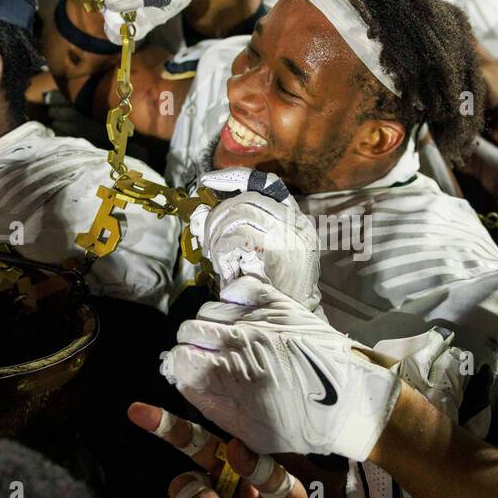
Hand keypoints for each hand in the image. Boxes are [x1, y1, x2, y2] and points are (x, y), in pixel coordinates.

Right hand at [160, 276, 400, 460]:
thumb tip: (183, 376)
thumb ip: (209, 400)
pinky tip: (243, 314)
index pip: (177, 358)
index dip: (181, 366)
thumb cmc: (297, 424)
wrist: (346, 400)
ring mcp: (256, 318)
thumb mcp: (246, 428)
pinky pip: (238, 287)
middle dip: (193, 344)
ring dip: (213, 322)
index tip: (191, 370)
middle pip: (188, 330)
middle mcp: (234, 343)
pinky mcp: (276, 302)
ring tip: (230, 335)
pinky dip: (234, 298)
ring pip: (209, 309)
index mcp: (224, 378)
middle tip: (210, 353)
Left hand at [190, 168, 321, 310]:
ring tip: (215, 256)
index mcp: (297, 221)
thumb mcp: (260, 256)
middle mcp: (297, 223)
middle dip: (217, 215)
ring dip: (217, 234)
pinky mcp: (277, 250)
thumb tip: (200, 215)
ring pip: (238, 213)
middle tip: (206, 238)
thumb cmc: (274, 291)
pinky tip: (224, 267)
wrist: (295, 320)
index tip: (208, 180)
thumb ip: (239, 232)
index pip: (268, 182)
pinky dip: (222, 250)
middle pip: (246, 198)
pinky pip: (237, 237)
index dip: (234, 177)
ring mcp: (290, 235)